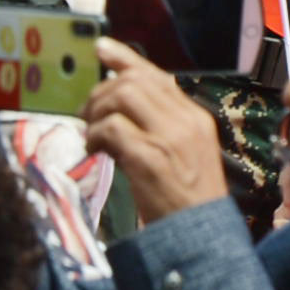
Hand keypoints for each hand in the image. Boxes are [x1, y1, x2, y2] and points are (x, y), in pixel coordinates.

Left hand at [80, 39, 227, 220]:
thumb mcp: (186, 155)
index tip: (102, 48)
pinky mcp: (148, 159)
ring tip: (91, 134)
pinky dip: (94, 136)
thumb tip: (122, 108)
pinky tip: (93, 151)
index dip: (126, 58)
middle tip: (87, 114)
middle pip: (135, 80)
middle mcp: (185, 122)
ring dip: (96, 112)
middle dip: (102, 91)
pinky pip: (111, 129)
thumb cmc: (188, 203)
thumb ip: (162, 128)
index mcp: (195, 118)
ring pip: (121, 96)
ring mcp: (168, 139)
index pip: (158, 75)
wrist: (202, 241)